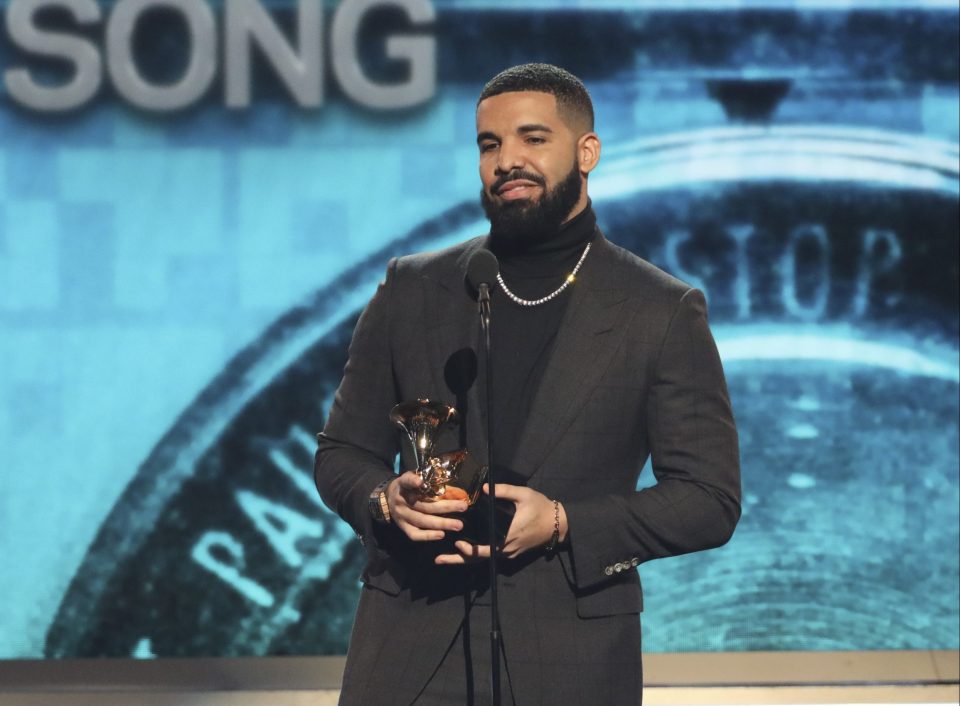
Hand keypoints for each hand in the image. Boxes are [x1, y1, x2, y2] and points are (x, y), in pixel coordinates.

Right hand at [388, 471, 467, 541]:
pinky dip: (428, 536)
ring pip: (422, 520)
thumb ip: (431, 483)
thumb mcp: (415, 479)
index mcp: (403, 485)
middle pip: (424, 505)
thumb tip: (457, 492)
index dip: (413, 481)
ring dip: (442, 523)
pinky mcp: (402, 527)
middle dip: (446, 506)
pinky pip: (415, 534)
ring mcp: (401, 515)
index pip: (407, 481)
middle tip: (463, 507)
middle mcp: (401, 500)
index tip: (421, 482)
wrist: (388, 499)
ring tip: (458, 525)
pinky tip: (442, 534)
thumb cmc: (409, 487)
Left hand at [434, 483, 566, 564]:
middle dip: (458, 560)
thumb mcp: (523, 495)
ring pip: (483, 559)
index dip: (469, 549)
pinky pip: (491, 556)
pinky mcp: (512, 553)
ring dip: (465, 559)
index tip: (456, 542)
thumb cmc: (541, 508)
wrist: (559, 524)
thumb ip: (503, 491)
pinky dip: (476, 555)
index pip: (485, 549)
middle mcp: (506, 550)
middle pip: (479, 559)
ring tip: (445, 559)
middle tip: (438, 560)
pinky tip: (463, 550)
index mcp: (508, 537)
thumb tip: (482, 487)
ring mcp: (509, 553)